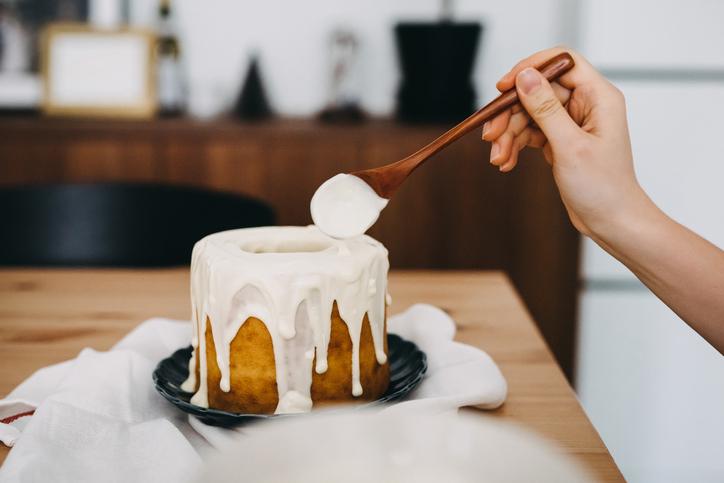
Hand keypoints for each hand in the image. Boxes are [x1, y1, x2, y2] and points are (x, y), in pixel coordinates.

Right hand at [482, 47, 651, 239]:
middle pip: (537, 91)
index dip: (530, 68)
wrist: (612, 221)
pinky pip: (530, 132)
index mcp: (598, 97)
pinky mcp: (561, 139)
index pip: (561, 62)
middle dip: (511, 114)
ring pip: (529, 113)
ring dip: (509, 134)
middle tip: (491, 134)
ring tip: (498, 157)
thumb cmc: (603, 188)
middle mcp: (586, 104)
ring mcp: (572, 122)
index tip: (503, 86)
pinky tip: (506, 161)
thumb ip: (546, 109)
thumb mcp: (570, 146)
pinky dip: (515, 145)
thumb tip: (526, 77)